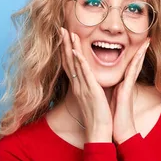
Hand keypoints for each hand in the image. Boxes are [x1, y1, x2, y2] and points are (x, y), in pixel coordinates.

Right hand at [60, 27, 112, 142]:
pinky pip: (84, 74)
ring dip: (71, 48)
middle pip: (69, 61)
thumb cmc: (98, 117)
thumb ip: (90, 89)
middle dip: (65, 44)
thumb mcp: (92, 99)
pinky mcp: (91, 91)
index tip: (64, 37)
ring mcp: (83, 88)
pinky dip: (80, 63)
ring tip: (68, 33)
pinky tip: (76, 52)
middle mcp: (78, 85)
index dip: (66, 50)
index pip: (70, 65)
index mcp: (79, 87)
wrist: (99, 131)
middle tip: (61, 29)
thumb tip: (91, 82)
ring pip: (75, 64)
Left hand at [111, 39, 150, 144]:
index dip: (133, 55)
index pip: (128, 66)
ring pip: (135, 66)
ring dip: (140, 52)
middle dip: (141, 50)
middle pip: (135, 63)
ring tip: (146, 41)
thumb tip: (113, 87)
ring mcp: (128, 87)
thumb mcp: (114, 101)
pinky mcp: (127, 91)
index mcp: (122, 85)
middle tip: (147, 38)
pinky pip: (130, 73)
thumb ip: (115, 92)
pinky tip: (137, 54)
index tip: (138, 44)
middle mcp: (127, 84)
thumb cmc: (116, 119)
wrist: (121, 133)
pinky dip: (133, 63)